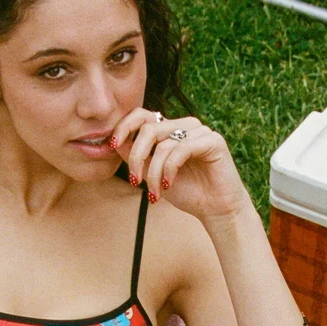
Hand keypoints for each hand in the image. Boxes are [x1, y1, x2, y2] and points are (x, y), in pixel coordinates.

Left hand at [111, 108, 249, 220]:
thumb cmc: (186, 191)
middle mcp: (185, 126)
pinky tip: (168, 184)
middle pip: (149, 129)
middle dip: (136, 156)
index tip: (112, 145)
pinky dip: (169, 169)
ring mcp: (200, 131)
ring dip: (153, 172)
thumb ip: (135, 156)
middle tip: (134, 180)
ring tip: (155, 193)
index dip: (124, 127)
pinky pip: (181, 149)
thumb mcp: (152, 174)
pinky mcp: (213, 141)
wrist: (215, 210)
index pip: (142, 115)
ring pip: (163, 143)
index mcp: (170, 129)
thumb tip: (111, 142)